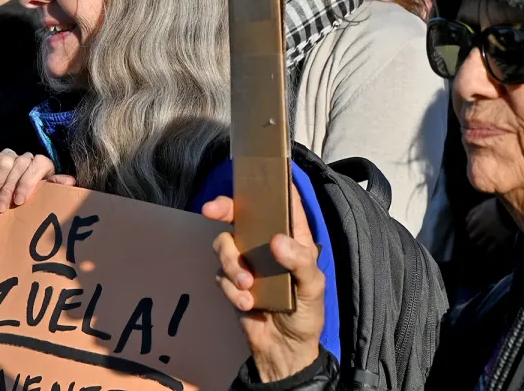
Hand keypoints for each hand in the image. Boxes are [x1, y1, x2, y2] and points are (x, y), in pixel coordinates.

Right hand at [0, 148, 74, 212]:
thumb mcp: (44, 196)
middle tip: (1, 208)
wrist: (6, 199)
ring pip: (6, 160)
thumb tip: (70, 181)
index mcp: (42, 166)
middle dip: (9, 188)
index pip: (40, 163)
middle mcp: (26, 158)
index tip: (19, 201)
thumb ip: (56, 188)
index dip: (29, 181)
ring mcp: (9, 155)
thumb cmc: (29, 200)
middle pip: (20, 164)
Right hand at [203, 189, 324, 382]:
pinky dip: (230, 288)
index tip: (254, 172)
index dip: (272, 184)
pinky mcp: (233, 281)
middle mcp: (266, 245)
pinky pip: (221, 274)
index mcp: (293, 239)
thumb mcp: (312, 288)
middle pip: (241, 214)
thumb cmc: (306, 315)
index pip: (284, 204)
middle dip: (224, 209)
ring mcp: (247, 262)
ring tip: (245, 285)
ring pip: (225, 244)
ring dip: (231, 263)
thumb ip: (299, 262)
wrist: (283, 351)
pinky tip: (246, 302)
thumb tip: (277, 241)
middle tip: (211, 210)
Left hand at [466, 198, 512, 252]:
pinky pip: (490, 249)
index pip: (468, 227)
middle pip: (472, 236)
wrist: (511, 211)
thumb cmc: (496, 205)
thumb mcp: (483, 205)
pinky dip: (489, 249)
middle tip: (478, 234)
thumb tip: (466, 220)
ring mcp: (489, 236)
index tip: (473, 227)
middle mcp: (481, 229)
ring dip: (481, 241)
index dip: (471, 227)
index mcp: (476, 220)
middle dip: (475, 235)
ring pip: (480, 243)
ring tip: (485, 240)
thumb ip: (473, 212)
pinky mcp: (498, 241)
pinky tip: (489, 249)